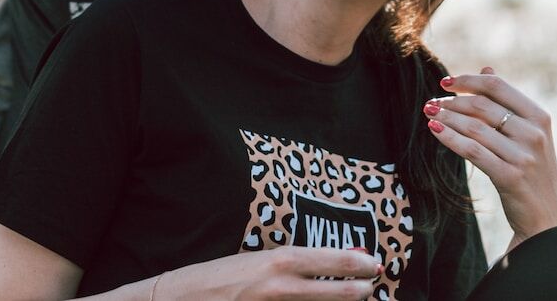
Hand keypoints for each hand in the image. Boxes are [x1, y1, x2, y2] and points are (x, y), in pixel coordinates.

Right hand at [163, 247, 380, 299]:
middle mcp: (278, 285)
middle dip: (356, 288)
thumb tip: (319, 262)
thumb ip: (287, 265)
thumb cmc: (219, 276)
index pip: (325, 260)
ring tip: (356, 297)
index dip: (352, 263)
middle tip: (372, 284)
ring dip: (338, 300)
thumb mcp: (254, 262)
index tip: (372, 262)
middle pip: (330, 290)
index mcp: (276, 260)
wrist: (183, 298)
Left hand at [424, 68, 556, 247]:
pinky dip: (449, 137)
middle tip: (432, 102)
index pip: (497, 86)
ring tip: (430, 113)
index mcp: (539, 117)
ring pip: (474, 127)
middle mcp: (534, 134)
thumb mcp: (528, 133)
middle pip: (482, 105)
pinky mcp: (510, 177)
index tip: (445, 82)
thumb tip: (487, 68)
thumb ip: (508, 101)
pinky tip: (435, 129)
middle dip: (452, 101)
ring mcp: (523, 156)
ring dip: (446, 117)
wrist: (547, 220)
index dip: (468, 80)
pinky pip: (472, 151)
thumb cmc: (533, 171)